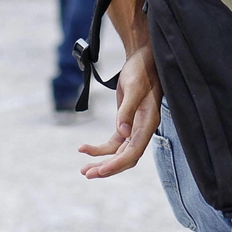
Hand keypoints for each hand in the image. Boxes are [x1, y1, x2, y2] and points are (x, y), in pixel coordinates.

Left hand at [79, 44, 161, 178]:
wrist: (143, 57)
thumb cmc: (141, 70)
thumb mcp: (133, 87)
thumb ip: (128, 111)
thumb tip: (123, 134)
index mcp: (148, 123)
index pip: (133, 152)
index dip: (117, 164)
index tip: (100, 171)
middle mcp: (143, 129)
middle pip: (126, 157)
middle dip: (107, 168)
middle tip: (86, 174)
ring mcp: (134, 127)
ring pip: (118, 153)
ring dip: (102, 161)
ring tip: (83, 169)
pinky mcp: (126, 122)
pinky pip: (114, 142)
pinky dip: (100, 148)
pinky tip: (84, 149)